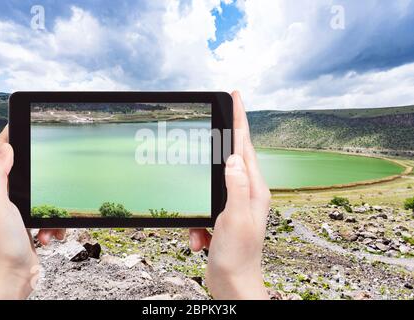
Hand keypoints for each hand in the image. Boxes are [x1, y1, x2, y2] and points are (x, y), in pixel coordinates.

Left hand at [0, 126, 64, 299]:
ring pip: (40, 192)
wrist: (13, 275)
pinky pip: (47, 211)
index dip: (9, 135)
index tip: (22, 122)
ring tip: (45, 224)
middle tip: (49, 179)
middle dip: (41, 178)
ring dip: (50, 208)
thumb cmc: (2, 245)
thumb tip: (7, 148)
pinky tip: (47, 235)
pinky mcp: (27, 220)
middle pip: (22, 169)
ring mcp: (14, 208)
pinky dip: (52, 223)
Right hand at [189, 91, 270, 299]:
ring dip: (200, 205)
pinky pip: (204, 209)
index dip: (240, 118)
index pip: (246, 145)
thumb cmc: (238, 256)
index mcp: (254, 189)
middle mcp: (247, 193)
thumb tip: (233, 157)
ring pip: (212, 185)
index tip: (236, 95)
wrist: (233, 283)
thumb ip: (235, 186)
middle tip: (213, 127)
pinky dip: (197, 225)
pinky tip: (201, 242)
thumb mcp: (234, 218)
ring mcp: (235, 204)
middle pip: (231, 158)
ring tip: (202, 230)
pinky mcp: (222, 216)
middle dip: (220, 147)